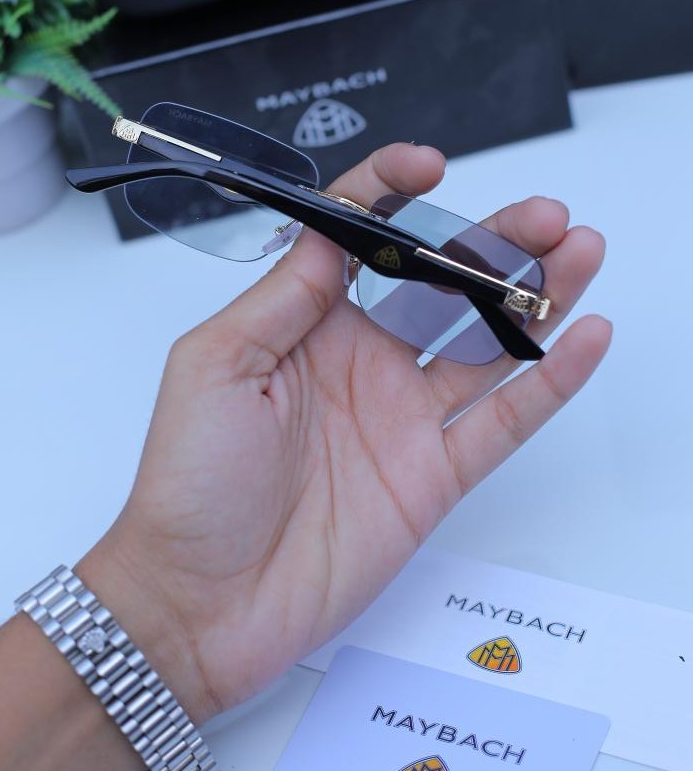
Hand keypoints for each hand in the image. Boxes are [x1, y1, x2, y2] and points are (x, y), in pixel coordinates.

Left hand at [80, 144, 609, 724]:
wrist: (199, 604)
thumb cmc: (187, 484)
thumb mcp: (217, 364)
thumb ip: (287, 294)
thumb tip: (336, 226)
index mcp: (304, 325)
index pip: (361, 239)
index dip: (394, 194)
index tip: (428, 166)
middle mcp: (362, 361)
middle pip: (444, 284)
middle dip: (496, 242)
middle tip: (546, 216)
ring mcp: (403, 418)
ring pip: (487, 341)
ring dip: (537, 296)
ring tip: (581, 252)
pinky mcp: (433, 475)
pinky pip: (504, 418)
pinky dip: (549, 380)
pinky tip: (582, 338)